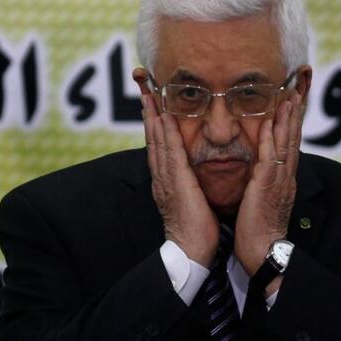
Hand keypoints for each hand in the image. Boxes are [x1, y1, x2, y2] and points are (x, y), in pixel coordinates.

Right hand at [142, 94, 218, 266]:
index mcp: (166, 181)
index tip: (153, 105)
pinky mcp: (175, 182)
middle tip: (145, 91)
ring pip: (157, 142)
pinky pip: (169, 153)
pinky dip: (165, 135)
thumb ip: (188, 185)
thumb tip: (192, 175)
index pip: (159, 147)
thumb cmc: (195, 229)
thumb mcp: (190, 201)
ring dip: (153, 117)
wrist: (191, 250)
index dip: (155, 125)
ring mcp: (166, 179)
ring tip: (150, 96)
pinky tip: (164, 118)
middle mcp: (161, 177)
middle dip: (149, 114)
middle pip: (153, 139)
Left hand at [235, 92, 303, 281]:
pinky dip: (271, 140)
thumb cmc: (259, 230)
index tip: (294, 102)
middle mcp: (286, 177)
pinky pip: (270, 158)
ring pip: (286, 144)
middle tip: (298, 90)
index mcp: (284, 179)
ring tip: (290, 98)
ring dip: (287, 120)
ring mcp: (279, 181)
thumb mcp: (264, 200)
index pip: (290, 145)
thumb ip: (265, 183)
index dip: (292, 123)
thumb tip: (261, 170)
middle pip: (293, 139)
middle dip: (296, 114)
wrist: (263, 252)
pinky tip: (269, 124)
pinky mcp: (267, 187)